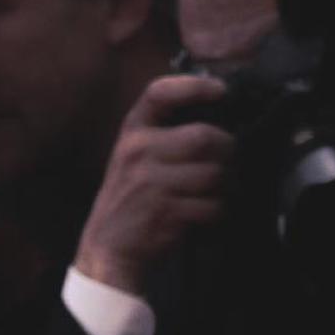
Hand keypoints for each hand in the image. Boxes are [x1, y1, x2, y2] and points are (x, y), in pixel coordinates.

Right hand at [74, 75, 235, 295]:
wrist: (107, 248)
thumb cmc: (128, 200)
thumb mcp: (132, 159)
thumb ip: (163, 135)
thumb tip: (217, 117)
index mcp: (131, 135)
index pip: (159, 94)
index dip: (194, 86)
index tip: (221, 90)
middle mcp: (138, 153)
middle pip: (204, 137)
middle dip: (225, 150)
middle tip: (226, 162)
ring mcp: (150, 183)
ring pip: (213, 173)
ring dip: (222, 186)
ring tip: (212, 193)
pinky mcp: (165, 212)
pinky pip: (210, 205)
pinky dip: (214, 212)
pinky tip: (202, 214)